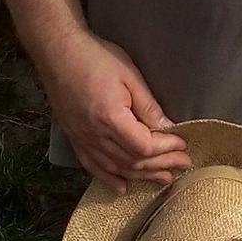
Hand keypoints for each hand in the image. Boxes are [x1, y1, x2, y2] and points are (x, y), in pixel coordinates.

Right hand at [44, 33, 190, 195]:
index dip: (166, 149)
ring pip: (116, 168)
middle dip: (161, 165)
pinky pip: (93, 166)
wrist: (58, 52)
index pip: (145, 147)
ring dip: (142, 175)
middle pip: (133, 162)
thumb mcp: (130, 76)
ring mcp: (82, 139)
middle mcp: (95, 135)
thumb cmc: (96, 58)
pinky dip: (109, 179)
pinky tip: (122, 187)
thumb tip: (167, 128)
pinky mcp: (74, 138)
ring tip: (163, 178)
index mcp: (110, 119)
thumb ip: (148, 107)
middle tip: (183, 165)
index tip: (182, 144)